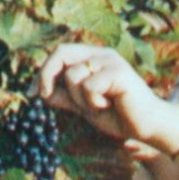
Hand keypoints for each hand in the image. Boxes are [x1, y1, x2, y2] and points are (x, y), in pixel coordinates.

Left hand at [38, 44, 178, 160]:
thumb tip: (41, 92)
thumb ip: (65, 97)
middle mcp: (101, 54)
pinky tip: (108, 105)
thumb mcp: (84, 106)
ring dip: (78, 98)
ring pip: (73, 75)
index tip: (31, 94)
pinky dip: (92, 101)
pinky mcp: (119, 72)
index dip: (42, 72)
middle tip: (45, 97)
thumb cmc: (117, 115)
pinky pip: (89, 86)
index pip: (59, 54)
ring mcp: (111, 61)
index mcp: (92, 58)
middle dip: (47, 75)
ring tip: (97, 106)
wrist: (147, 126)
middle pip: (61, 53)